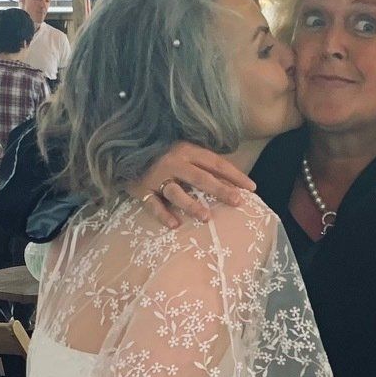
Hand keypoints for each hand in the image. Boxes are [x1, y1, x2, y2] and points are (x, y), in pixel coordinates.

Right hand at [132, 142, 255, 228]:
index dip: (235, 175)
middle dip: (220, 190)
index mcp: (187, 150)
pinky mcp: (142, 189)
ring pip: (177, 192)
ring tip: (207, 217)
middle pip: (201, 177)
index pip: (216, 163)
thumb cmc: (160, 154)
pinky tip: (175, 225)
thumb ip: (202, 163)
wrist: (123, 151)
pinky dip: (163, 215)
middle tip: (237, 202)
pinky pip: (154, 204)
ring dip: (192, 205)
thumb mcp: (183, 152)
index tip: (252, 188)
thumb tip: (232, 181)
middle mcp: (173, 162)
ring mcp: (157, 176)